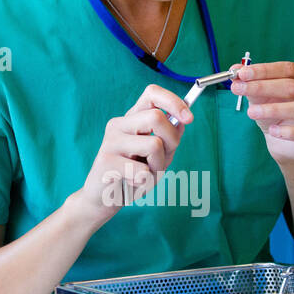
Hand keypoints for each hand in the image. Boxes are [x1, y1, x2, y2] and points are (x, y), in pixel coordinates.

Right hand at [74, 83, 191, 225]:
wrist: (103, 199)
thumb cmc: (133, 176)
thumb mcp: (156, 155)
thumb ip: (168, 138)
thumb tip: (182, 120)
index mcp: (131, 119)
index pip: (152, 93)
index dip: (173, 101)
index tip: (189, 118)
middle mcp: (119, 125)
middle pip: (157, 117)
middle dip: (171, 141)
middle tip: (161, 160)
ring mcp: (110, 141)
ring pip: (154, 144)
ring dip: (158, 166)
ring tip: (145, 176)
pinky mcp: (106, 161)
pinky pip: (142, 169)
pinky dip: (146, 181)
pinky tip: (133, 183)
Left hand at [230, 61, 293, 163]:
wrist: (282, 144)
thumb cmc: (275, 114)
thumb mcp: (261, 96)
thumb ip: (250, 82)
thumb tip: (235, 70)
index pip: (289, 69)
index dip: (265, 70)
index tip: (242, 74)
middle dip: (264, 87)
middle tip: (239, 89)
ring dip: (274, 109)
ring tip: (251, 112)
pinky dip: (288, 131)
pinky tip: (272, 131)